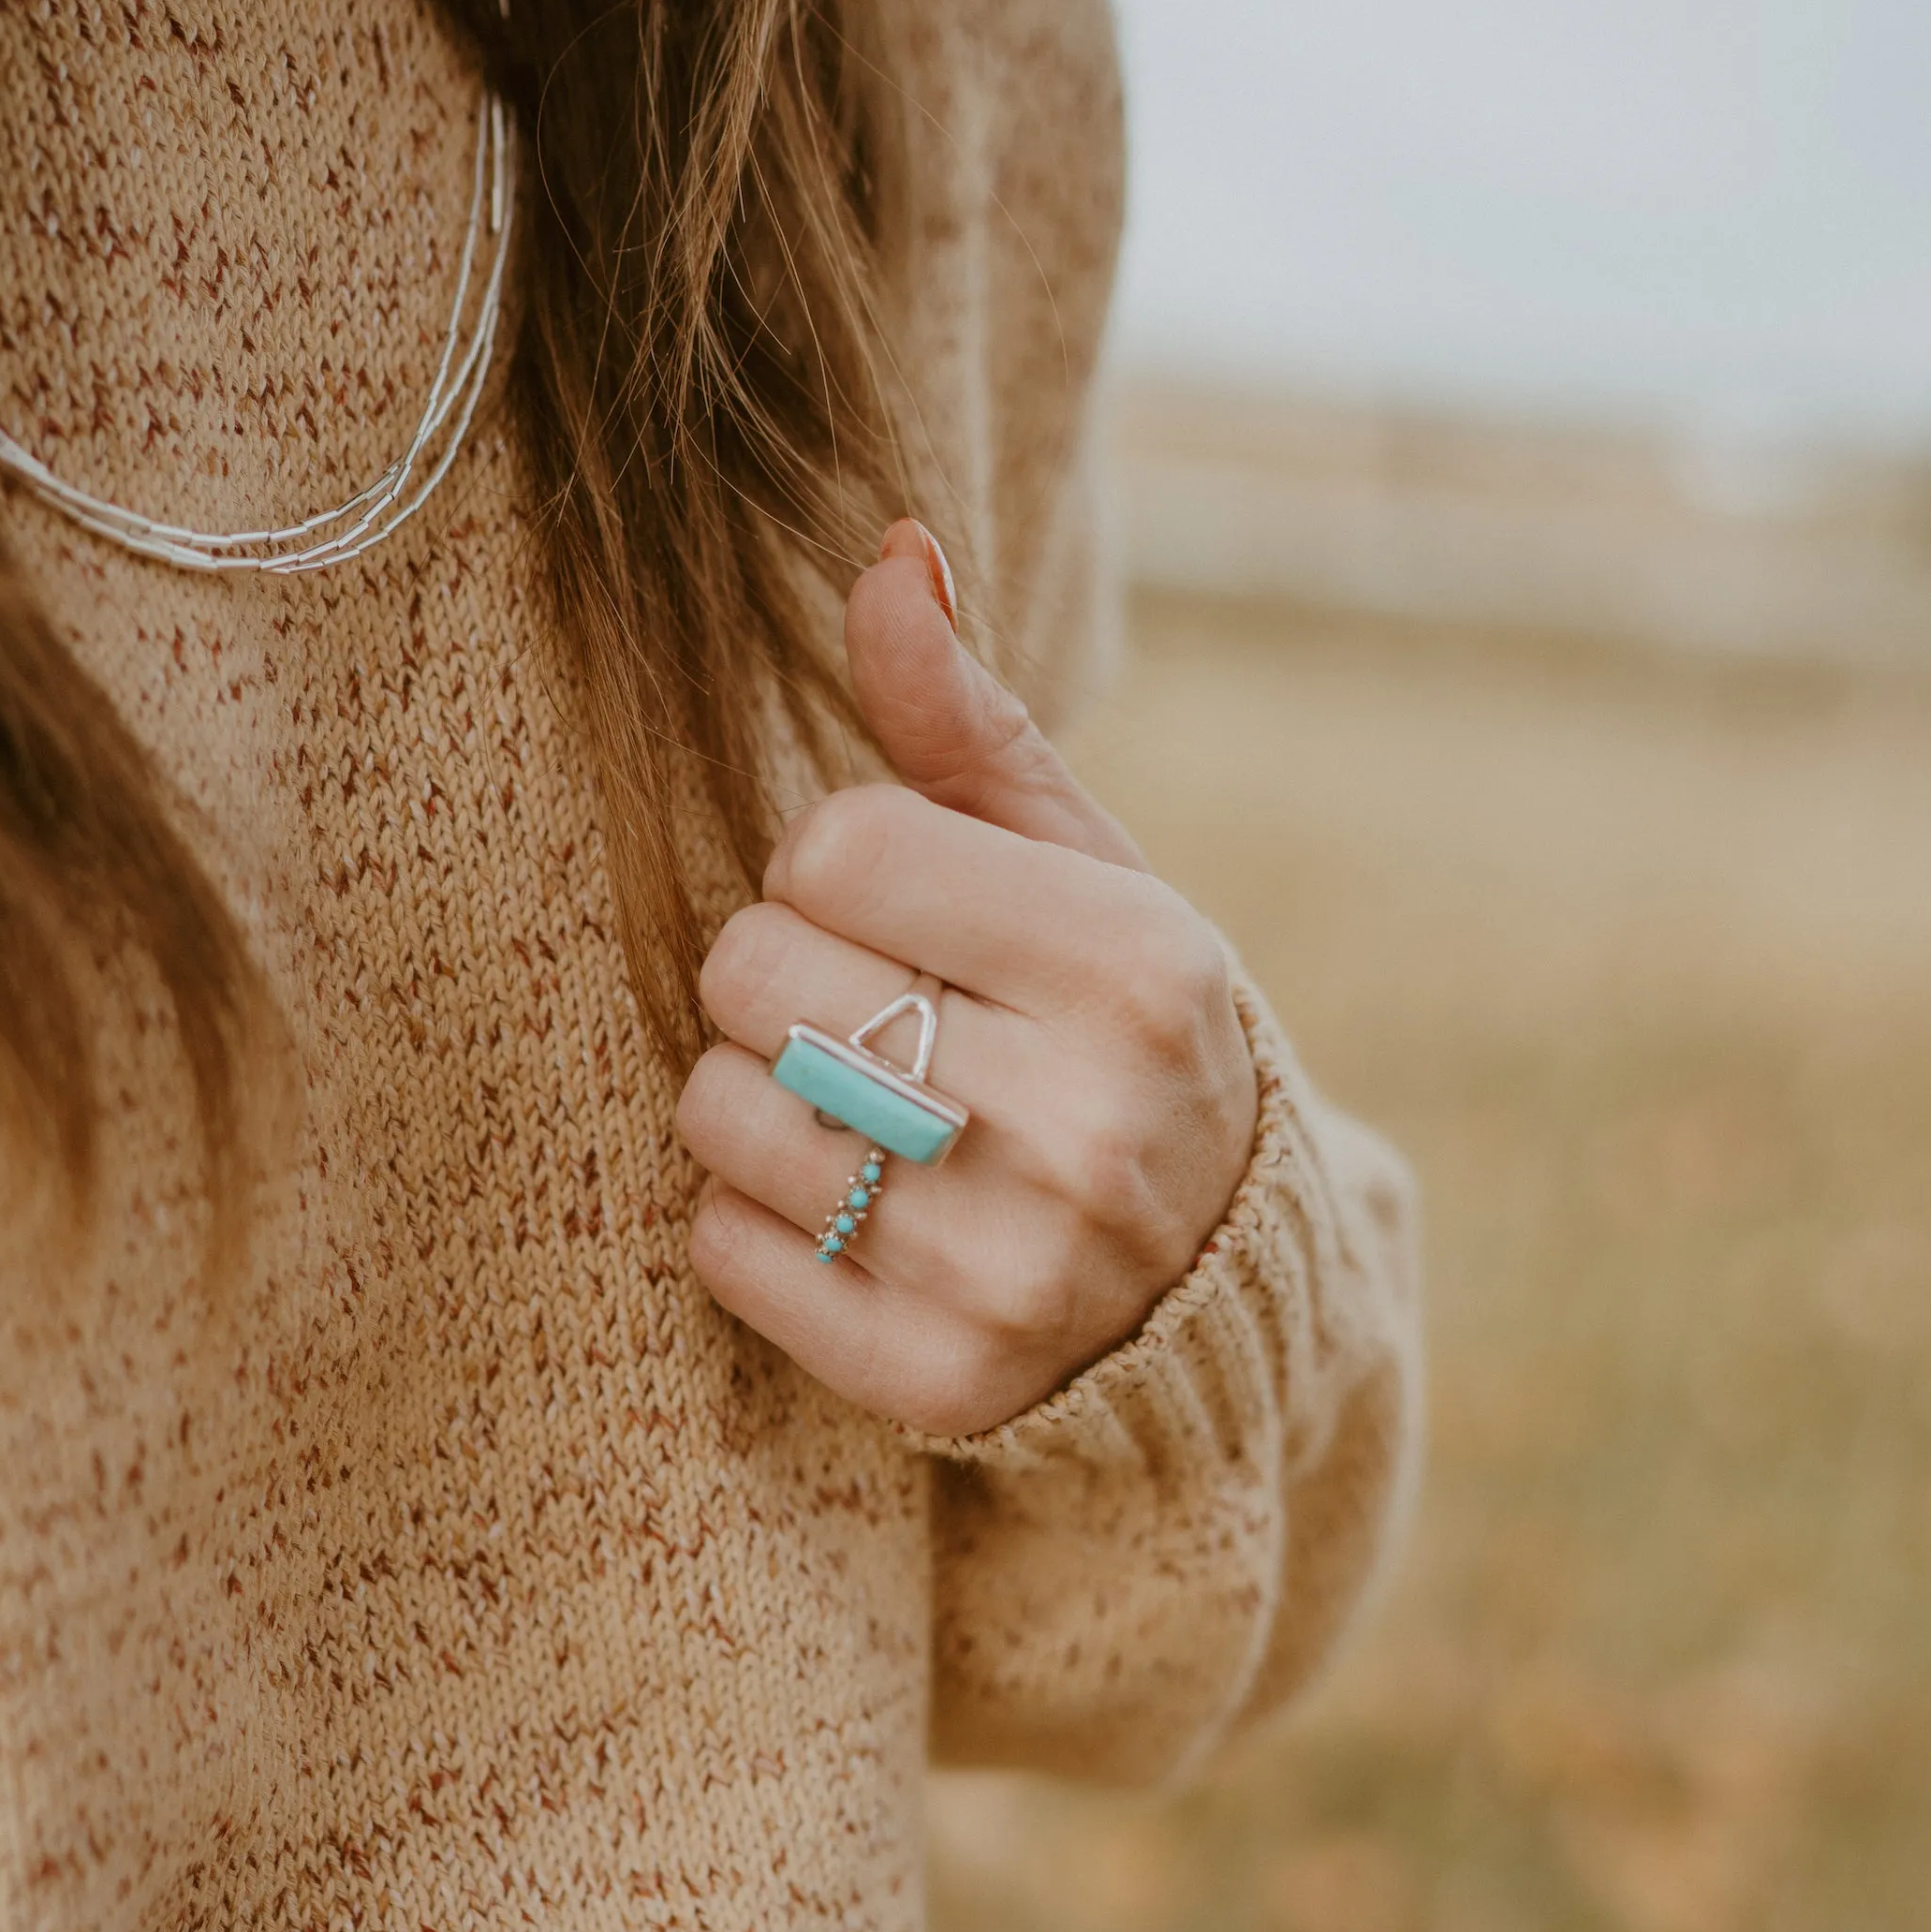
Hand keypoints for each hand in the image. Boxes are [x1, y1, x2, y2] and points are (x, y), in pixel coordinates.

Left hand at [678, 521, 1259, 1437]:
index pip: (833, 849)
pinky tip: (847, 1211)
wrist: (1213, 1287)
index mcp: (1138, 969)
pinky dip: (749, 1222)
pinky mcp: (937, 1379)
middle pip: (753, 974)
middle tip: (869, 1018)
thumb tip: (885, 552)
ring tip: (856, 1112)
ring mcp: (1013, 1267)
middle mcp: (1088, 1123)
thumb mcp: (1085, 874)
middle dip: (782, 978)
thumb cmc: (1118, 1037)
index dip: (839, 871)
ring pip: (717, 1111)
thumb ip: (967, 728)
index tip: (906, 920)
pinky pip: (718, 1250)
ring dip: (751, 1097)